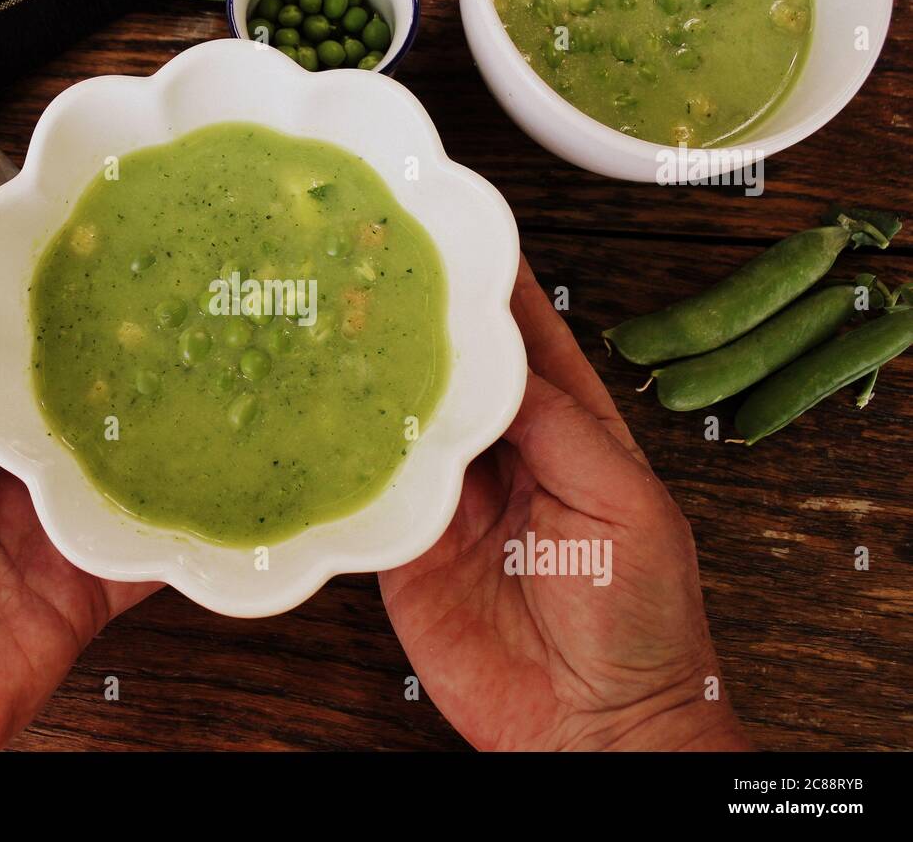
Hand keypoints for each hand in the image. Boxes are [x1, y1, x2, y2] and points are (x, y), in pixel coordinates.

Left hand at [0, 299, 158, 750]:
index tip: (31, 266)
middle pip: (48, 408)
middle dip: (82, 363)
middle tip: (125, 313)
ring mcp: (43, 531)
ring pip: (100, 466)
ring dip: (134, 433)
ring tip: (174, 379)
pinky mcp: (81, 585)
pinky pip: (135, 548)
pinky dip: (168, 526)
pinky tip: (198, 488)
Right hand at [380, 258, 749, 750]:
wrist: (593, 727)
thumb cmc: (640, 618)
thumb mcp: (624, 503)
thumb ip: (562, 428)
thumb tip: (500, 362)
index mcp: (570, 429)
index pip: (527, 337)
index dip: (495, 286)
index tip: (459, 228)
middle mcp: (505, 453)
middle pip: (455, 368)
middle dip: (419, 318)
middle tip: (373, 260)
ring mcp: (451, 498)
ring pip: (405, 417)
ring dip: (374, 374)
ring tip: (332, 316)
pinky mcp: (406, 545)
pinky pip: (369, 485)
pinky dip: (342, 451)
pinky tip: (314, 410)